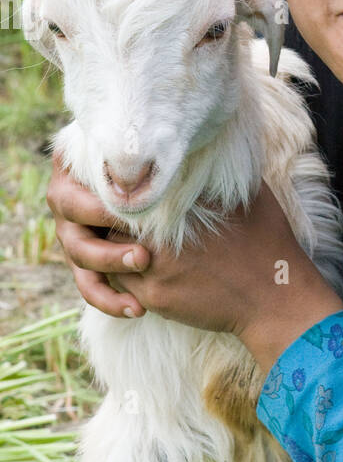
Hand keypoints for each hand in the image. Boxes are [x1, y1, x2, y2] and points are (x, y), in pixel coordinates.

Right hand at [47, 149, 150, 319]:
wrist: (158, 184)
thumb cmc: (155, 159)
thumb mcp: (147, 152)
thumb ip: (143, 157)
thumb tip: (155, 163)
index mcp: (73, 168)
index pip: (79, 187)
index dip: (103, 206)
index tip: (136, 218)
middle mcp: (65, 199)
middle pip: (75, 224)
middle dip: (109, 246)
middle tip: (144, 257)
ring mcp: (71, 231)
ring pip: (81, 257)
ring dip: (112, 271)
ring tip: (140, 292)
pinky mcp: (83, 261)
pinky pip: (90, 285)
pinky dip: (110, 300)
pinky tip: (136, 309)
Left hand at [47, 152, 342, 371]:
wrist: (275, 297)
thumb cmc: (267, 240)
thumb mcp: (247, 193)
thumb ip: (215, 171)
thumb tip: (202, 145)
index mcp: (175, 207)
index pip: (124, 189)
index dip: (116, 183)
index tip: (118, 179)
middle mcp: (158, 238)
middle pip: (107, 219)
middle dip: (103, 213)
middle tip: (103, 205)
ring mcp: (153, 271)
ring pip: (105, 252)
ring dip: (107, 244)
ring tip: (112, 234)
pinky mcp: (155, 299)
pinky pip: (118, 282)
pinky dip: (118, 271)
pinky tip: (131, 262)